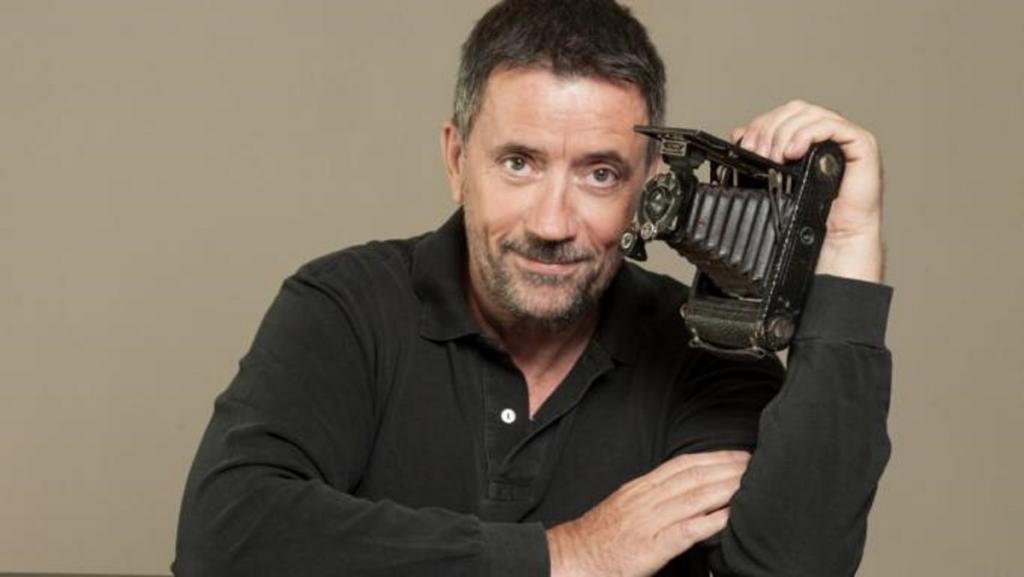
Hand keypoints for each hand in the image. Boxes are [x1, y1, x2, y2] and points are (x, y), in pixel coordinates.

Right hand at [547, 451, 750, 576]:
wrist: (572, 558)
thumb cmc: (599, 538)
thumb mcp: (624, 508)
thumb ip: (651, 499)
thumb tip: (681, 494)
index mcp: (640, 488)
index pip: (682, 465)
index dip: (713, 457)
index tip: (738, 455)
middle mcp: (645, 499)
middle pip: (693, 476)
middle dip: (727, 468)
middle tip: (755, 463)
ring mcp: (648, 522)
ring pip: (693, 497)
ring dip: (726, 488)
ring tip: (751, 484)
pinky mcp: (650, 547)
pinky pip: (686, 531)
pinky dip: (711, 522)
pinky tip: (730, 517)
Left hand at [731, 100, 884, 282]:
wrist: (835, 240)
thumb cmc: (811, 214)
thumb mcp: (775, 180)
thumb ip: (761, 154)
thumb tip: (739, 133)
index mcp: (807, 137)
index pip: (782, 115)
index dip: (762, 124)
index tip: (746, 145)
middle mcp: (827, 133)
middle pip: (794, 110)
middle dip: (769, 128)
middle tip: (758, 152)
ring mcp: (844, 137)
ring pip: (810, 114)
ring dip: (785, 132)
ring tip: (775, 156)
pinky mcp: (861, 144)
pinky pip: (834, 126)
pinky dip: (808, 134)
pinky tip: (794, 151)